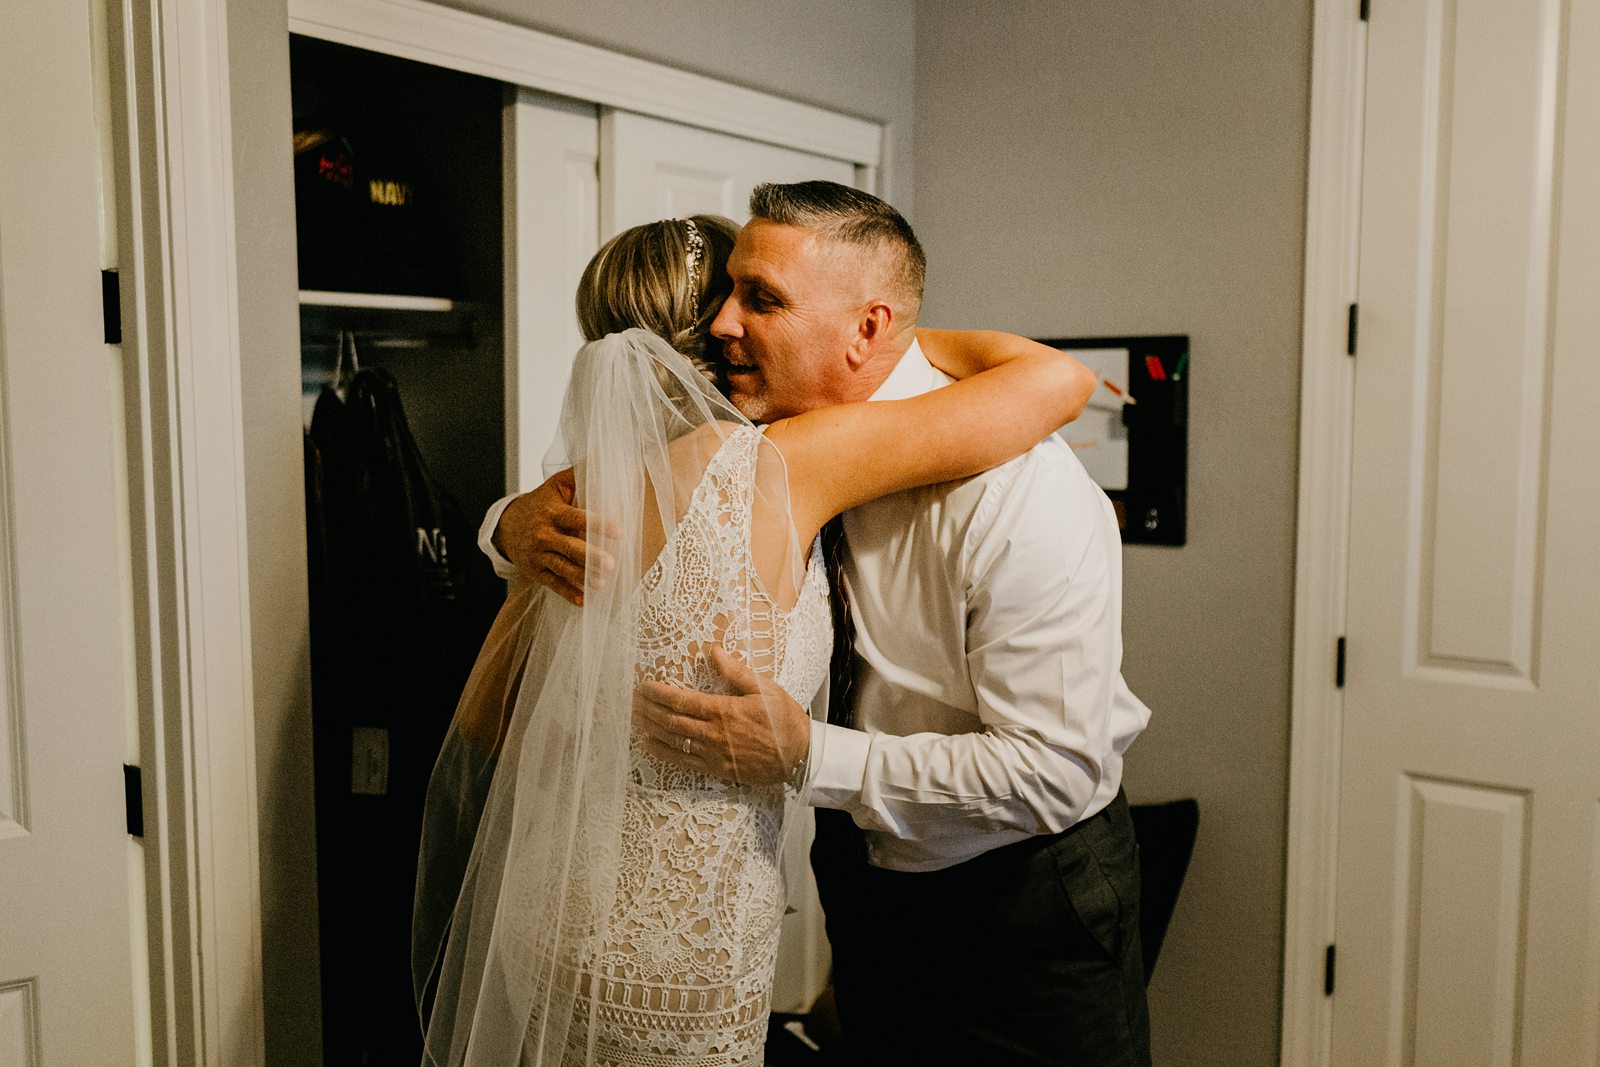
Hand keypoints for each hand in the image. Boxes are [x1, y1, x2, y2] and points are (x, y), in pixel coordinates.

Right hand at [494, 469, 615, 604]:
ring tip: (602, 583)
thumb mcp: (554, 487)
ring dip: (582, 577)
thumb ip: (576, 476)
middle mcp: (543, 535)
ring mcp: (538, 555)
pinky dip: (567, 593)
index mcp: (552, 513)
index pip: (576, 518)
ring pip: (562, 568)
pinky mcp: (535, 572)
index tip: (618, 531)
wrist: (505, 527)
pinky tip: (583, 601)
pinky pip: (553, 584)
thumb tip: (600, 459)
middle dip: (590, 556)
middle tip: (611, 564)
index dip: (597, 524)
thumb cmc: (539, 504)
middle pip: (569, 547)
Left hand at [634, 646, 810, 785]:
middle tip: (631, 700)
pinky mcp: (717, 770)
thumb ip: (737, 671)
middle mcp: (714, 734)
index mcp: (724, 710)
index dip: (658, 693)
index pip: (681, 700)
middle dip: (647, 709)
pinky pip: (682, 762)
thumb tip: (714, 651)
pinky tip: (649, 744)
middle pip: (670, 720)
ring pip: (672, 741)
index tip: (643, 685)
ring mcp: (713, 754)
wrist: (800, 756)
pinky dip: (662, 752)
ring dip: (650, 728)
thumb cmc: (785, 719)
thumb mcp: (765, 689)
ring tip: (634, 717)